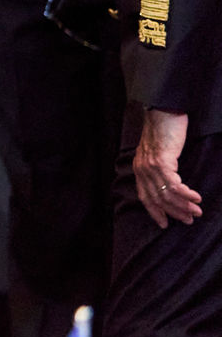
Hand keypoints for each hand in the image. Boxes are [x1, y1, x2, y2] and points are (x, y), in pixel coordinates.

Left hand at [133, 108, 202, 227]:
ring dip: (183, 205)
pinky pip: (173, 185)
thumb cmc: (164, 130)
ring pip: (166, 194)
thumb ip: (160, 166)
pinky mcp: (161, 161)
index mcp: (140, 168)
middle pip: (157, 199)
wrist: (163, 112)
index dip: (155, 211)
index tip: (164, 224)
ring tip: (196, 212)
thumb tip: (171, 183)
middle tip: (190, 219)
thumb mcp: (158, 151)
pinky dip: (185, 194)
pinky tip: (196, 198)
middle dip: (174, 212)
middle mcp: (142, 169)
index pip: (145, 196)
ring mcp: (150, 166)